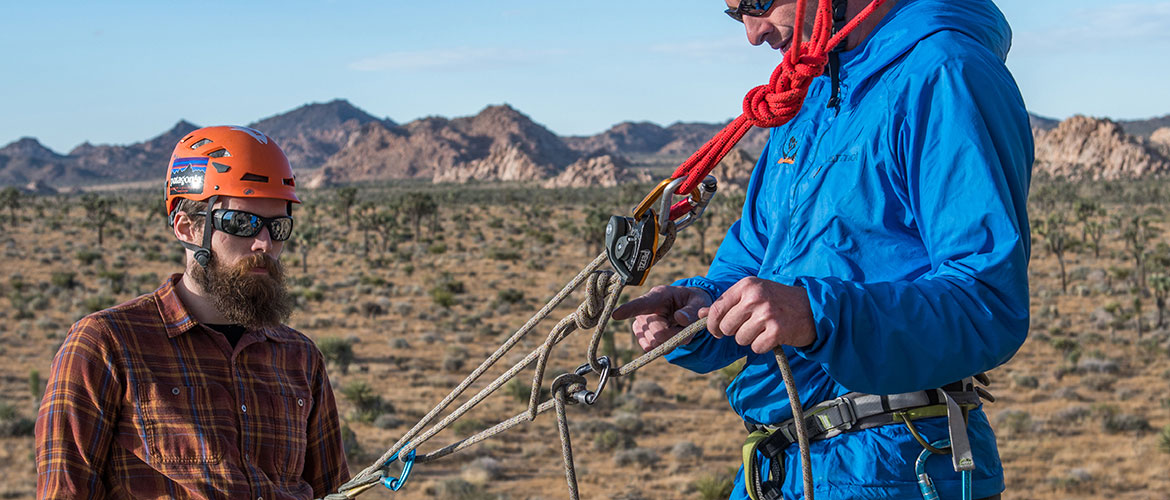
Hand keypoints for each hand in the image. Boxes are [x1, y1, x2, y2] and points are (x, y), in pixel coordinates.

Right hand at [611, 285, 711, 351]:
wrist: (688, 309)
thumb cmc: (692, 302)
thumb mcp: (699, 301)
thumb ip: (693, 310)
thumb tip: (680, 319)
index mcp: (659, 295)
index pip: (642, 304)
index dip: (629, 309)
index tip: (616, 315)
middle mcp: (645, 310)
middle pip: (657, 333)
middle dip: (676, 336)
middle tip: (688, 331)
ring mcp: (641, 323)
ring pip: (654, 343)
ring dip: (672, 342)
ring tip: (679, 331)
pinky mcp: (641, 335)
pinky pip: (651, 349)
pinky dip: (665, 347)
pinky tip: (670, 337)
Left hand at [700, 277, 815, 352]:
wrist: (813, 308)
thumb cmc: (778, 301)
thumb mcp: (753, 295)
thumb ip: (726, 304)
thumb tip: (699, 314)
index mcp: (747, 285)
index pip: (717, 309)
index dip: (713, 324)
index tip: (718, 331)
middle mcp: (755, 297)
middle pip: (726, 327)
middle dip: (734, 332)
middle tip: (749, 328)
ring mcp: (766, 314)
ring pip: (740, 339)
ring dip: (750, 339)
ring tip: (763, 330)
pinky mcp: (777, 331)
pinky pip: (756, 347)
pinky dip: (762, 346)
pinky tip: (772, 336)